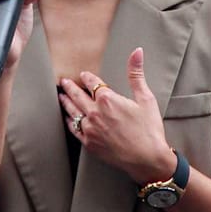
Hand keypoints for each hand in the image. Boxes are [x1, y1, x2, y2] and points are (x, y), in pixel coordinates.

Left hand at [59, 48, 174, 184]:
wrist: (147, 159)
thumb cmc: (149, 130)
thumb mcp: (145, 98)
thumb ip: (136, 74)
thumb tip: (137, 52)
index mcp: (108, 99)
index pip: (92, 83)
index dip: (87, 78)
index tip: (84, 75)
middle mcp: (95, 113)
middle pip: (77, 95)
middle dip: (70, 87)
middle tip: (63, 82)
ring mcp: (90, 129)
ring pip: (73, 111)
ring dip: (66, 102)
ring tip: (61, 96)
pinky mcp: (89, 143)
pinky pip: (74, 129)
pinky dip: (70, 121)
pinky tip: (68, 118)